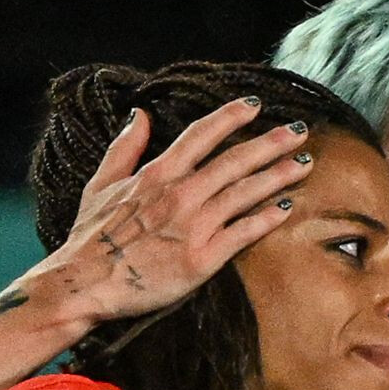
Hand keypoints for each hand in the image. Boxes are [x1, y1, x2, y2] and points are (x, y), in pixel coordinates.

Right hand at [36, 98, 316, 328]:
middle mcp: (180, 194)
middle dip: (270, 142)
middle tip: (298, 130)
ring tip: (303, 163)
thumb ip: (124, 148)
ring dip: (278, 175)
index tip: (255, 104)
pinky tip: (287, 207)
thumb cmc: (90, 238)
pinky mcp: (202, 259)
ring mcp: (193, 226)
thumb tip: (138, 114)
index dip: (230, 116)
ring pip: (244, 193)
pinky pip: (243, 233)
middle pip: (234, 160)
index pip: (201, 134)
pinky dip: (266, 218)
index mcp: (156, 173)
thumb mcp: (100, 183)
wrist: (84, 284)